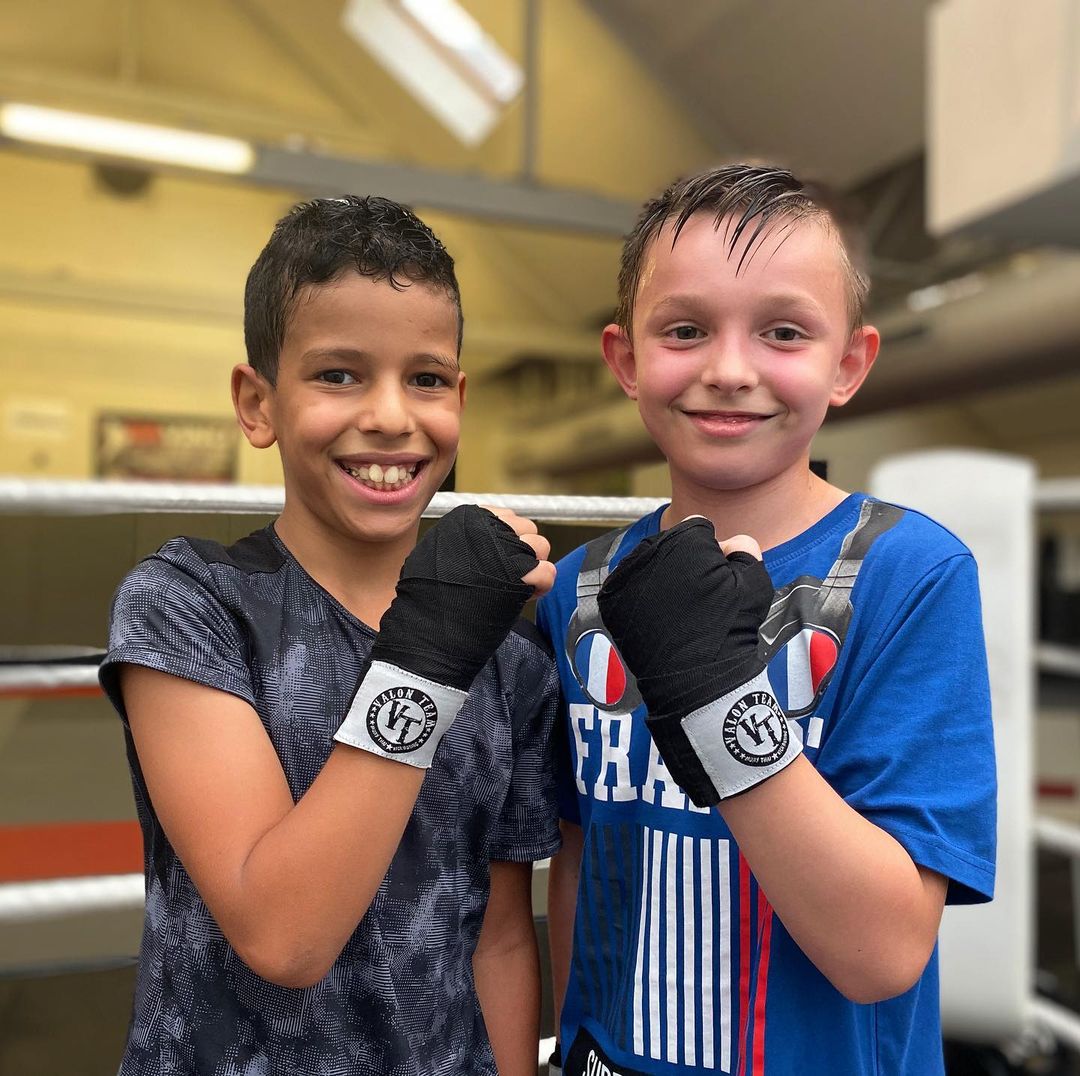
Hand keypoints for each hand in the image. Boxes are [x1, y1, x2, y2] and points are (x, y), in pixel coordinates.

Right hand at [334, 505, 540, 766]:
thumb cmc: (427, 600)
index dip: (506, 540)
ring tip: (516, 588)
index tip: (499, 561)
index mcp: (466, 519)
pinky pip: (546, 571)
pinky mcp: (520, 574)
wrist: (426, 634)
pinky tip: (524, 597)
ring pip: (541, 547)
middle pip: (527, 529)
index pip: (505, 516)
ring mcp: (506, 549)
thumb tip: (493, 539)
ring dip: (533, 568)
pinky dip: (540, 586)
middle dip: (523, 552)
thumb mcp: (436, 556)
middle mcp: (488, 526)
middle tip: (510, 577)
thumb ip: (465, 542)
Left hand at [597, 516, 800, 805]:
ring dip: (658, 576)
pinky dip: (637, 597)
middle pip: (669, 544)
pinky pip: (625, 586)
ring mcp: (626, 575)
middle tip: (696, 597)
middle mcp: (650, 550)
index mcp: (686, 538)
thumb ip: (745, 548)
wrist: (698, 677)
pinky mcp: (610, 599)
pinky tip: (657, 616)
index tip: (715, 579)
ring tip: (676, 609)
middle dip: (683, 562)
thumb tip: (730, 541)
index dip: (711, 553)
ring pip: (646, 563)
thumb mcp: (755, 581)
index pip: (698, 529)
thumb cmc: (731, 629)